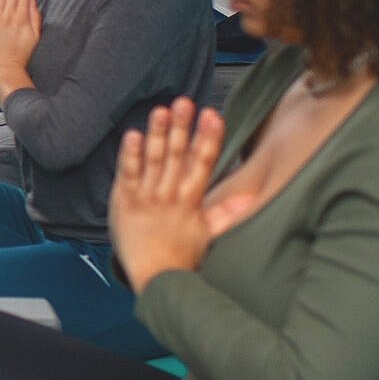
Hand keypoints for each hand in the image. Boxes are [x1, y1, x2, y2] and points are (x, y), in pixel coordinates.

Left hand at [109, 97, 227, 291]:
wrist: (154, 276)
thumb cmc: (182, 253)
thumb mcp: (208, 232)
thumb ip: (228, 211)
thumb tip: (253, 196)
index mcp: (191, 201)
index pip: (203, 164)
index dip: (208, 139)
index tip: (214, 115)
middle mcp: (169, 196)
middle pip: (178, 156)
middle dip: (183, 128)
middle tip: (186, 102)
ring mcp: (146, 197)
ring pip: (153, 160)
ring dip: (158, 134)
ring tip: (162, 110)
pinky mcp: (124, 200)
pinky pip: (127, 174)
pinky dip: (130, 155)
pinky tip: (133, 135)